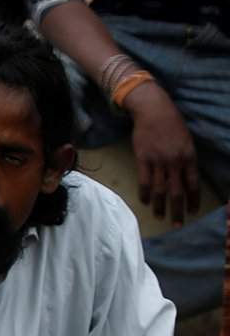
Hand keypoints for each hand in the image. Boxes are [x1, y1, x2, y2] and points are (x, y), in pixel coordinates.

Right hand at [127, 85, 201, 223]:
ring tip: (160, 217)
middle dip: (177, 210)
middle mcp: (174, 161)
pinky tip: (146, 202)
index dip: (193, 200)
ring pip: (160, 190)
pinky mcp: (142, 160)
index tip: (192, 211)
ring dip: (160, 206)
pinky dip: (145, 194)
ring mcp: (158, 161)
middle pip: (176, 192)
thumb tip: (185, 177)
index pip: (193, 184)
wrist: (153, 110)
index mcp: (189, 156)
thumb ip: (186, 159)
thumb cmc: (172, 123)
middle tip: (177, 224)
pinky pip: (144, 181)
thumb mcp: (186, 140)